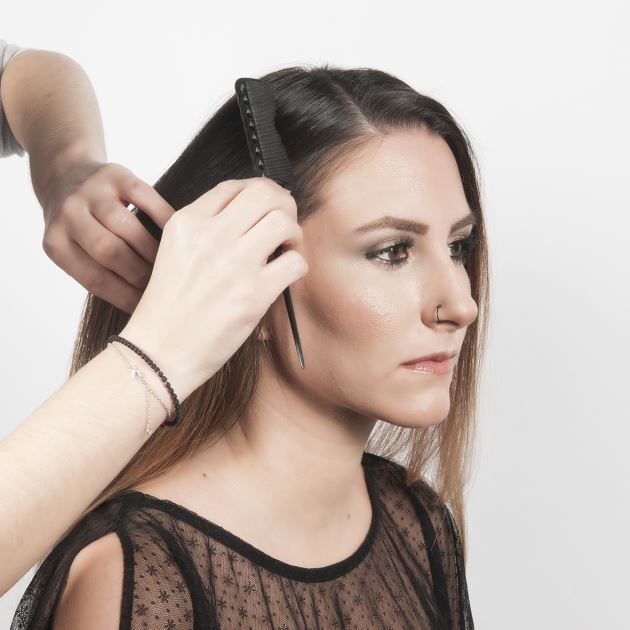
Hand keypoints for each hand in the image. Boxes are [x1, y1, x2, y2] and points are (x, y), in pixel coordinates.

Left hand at [40, 161, 175, 313]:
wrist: (66, 175)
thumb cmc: (79, 226)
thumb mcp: (76, 249)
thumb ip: (100, 270)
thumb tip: (140, 308)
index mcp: (56, 244)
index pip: (95, 279)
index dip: (125, 297)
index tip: (148, 310)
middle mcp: (68, 215)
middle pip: (109, 252)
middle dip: (141, 275)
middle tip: (164, 288)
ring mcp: (91, 192)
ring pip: (127, 226)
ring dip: (154, 250)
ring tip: (172, 265)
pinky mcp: (115, 174)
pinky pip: (146, 198)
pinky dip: (165, 218)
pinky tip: (178, 234)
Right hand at [119, 177, 308, 400]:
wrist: (158, 352)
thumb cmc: (168, 308)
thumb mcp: (174, 252)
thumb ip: (206, 230)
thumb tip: (251, 216)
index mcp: (186, 222)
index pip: (235, 187)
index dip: (259, 193)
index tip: (266, 209)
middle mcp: (210, 236)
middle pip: (265, 193)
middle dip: (284, 205)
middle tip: (284, 226)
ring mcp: (232, 264)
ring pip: (283, 221)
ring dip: (294, 234)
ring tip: (286, 250)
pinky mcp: (253, 294)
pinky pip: (295, 262)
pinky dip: (298, 266)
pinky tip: (286, 275)